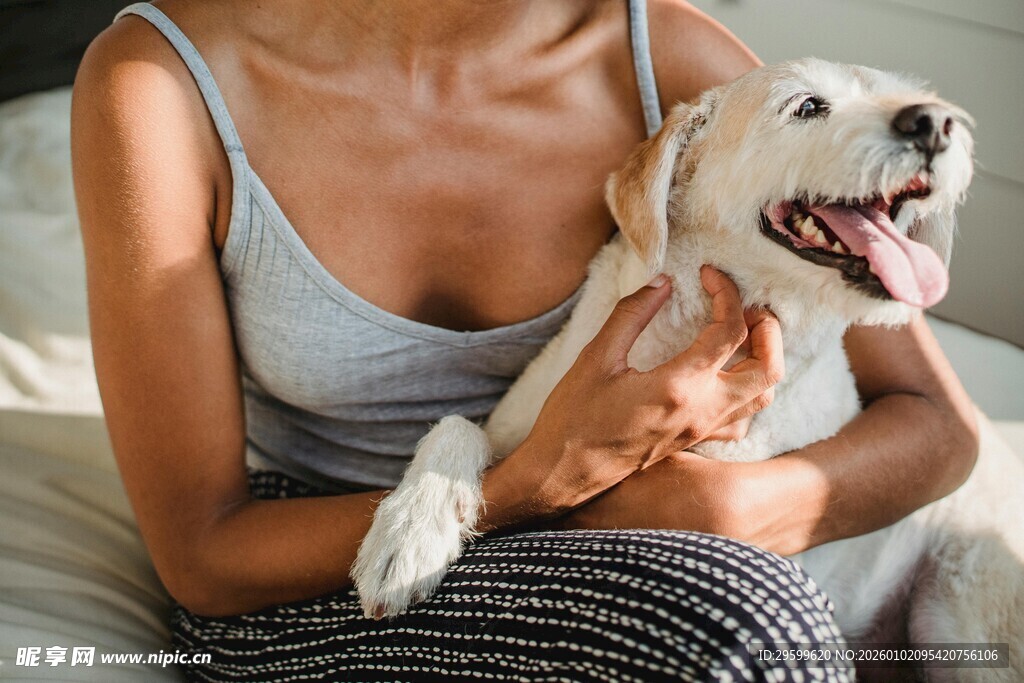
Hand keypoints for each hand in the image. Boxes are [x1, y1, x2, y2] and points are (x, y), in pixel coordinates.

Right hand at [483, 266, 782, 526]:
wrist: (564, 473)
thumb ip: (632, 315)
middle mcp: (702, 411)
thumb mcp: (596, 357)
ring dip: (762, 360)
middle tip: (743, 306)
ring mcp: (702, 430)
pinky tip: (721, 376)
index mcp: (680, 386)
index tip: (707, 274)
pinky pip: (741, 420)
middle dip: (767, 330)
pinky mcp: (694, 442)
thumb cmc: (574, 417)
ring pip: (762, 397)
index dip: (727, 293)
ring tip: (740, 335)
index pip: (730, 330)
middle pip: (769, 368)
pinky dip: (746, 393)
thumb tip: (661, 282)